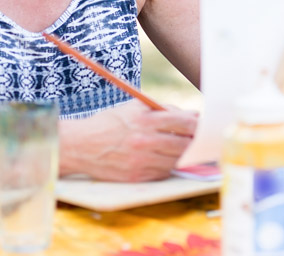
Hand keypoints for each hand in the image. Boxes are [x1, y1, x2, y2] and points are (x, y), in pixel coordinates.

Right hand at [62, 102, 197, 181]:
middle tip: (199, 140)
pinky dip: (169, 166)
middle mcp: (145, 140)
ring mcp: (141, 160)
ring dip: (184, 156)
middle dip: (195, 142)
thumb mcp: (135, 107)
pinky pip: (163, 172)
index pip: (184, 123)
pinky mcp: (137, 176)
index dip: (198, 125)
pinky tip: (167, 159)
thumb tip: (193, 115)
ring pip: (176, 160)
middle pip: (184, 144)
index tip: (202, 126)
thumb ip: (165, 109)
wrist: (81, 146)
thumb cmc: (111, 122)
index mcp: (146, 119)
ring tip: (184, 149)